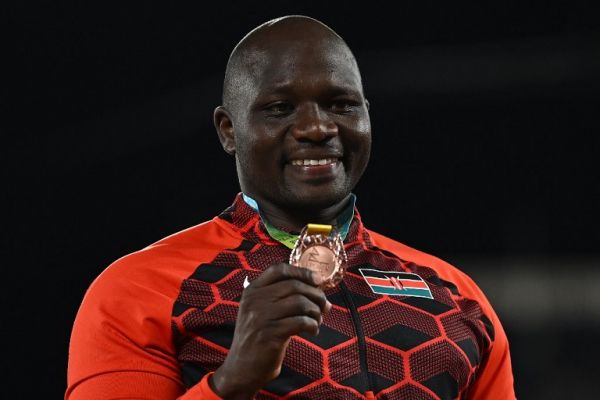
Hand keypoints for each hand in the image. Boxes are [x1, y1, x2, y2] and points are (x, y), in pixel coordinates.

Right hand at [210, 263, 331, 398]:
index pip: (278, 269)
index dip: (301, 271)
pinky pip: (301, 322)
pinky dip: (313, 325)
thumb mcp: (262, 312)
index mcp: (252, 290)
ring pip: (300, 302)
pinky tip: (313, 331)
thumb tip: (319, 292)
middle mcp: (255, 300)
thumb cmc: (258, 338)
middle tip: (325, 306)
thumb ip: (283, 298)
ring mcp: (261, 317)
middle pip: (294, 285)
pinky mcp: (270, 334)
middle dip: (316, 295)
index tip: (318, 279)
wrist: (241, 369)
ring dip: (316, 312)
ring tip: (318, 321)